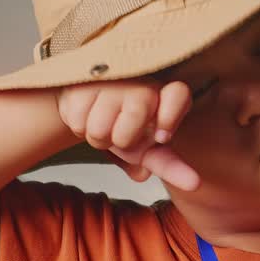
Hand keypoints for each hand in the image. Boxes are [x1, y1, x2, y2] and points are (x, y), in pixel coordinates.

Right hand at [56, 79, 199, 190]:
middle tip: (120, 132)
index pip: (177, 96)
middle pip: (127, 135)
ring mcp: (114, 79)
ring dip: (97, 137)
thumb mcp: (149, 147)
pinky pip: (78, 122)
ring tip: (103, 120)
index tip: (162, 138)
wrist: (89, 101)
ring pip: (99, 131)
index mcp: (168, 96)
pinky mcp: (84, 79)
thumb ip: (166, 164)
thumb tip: (181, 181)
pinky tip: (88, 111)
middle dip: (120, 144)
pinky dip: (79, 126)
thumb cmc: (125, 125)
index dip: (170, 116)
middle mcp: (144, 83)